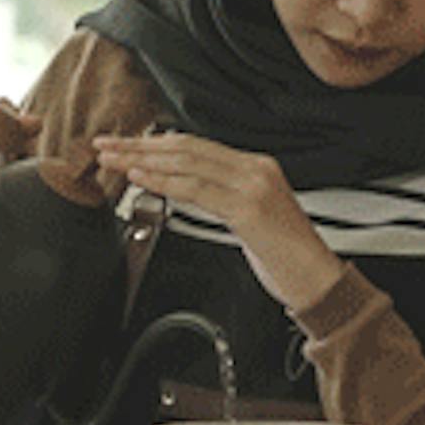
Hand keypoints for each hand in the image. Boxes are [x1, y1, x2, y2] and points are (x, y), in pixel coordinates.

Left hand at [91, 131, 340, 313]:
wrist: (318, 281)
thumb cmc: (286, 256)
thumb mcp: (251, 217)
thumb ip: (221, 197)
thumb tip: (184, 187)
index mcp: (256, 166)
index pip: (196, 146)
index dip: (156, 143)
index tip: (126, 145)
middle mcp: (255, 169)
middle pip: (186, 148)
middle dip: (140, 146)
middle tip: (106, 146)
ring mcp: (254, 186)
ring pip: (187, 163)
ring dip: (143, 161)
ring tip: (113, 160)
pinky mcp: (249, 209)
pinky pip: (197, 190)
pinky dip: (164, 182)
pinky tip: (141, 179)